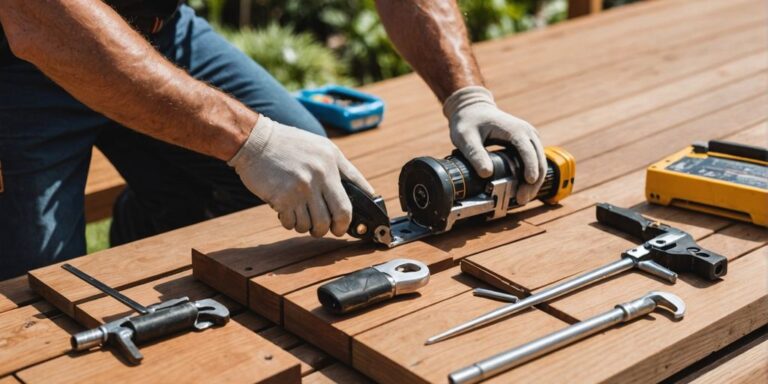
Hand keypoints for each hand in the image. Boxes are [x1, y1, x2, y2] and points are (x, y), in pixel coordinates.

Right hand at [229, 115, 373, 236]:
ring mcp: (300, 189)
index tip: (345, 226)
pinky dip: (291, 223)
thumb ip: (346, 170)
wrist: (255, 140)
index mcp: (331, 165)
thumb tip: (367, 193)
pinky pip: (292, 223)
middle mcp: (318, 177)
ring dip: (308, 226)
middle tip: (326, 229)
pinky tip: (286, 211)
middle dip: (333, 229)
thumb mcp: (324, 148)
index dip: (349, 220)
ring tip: (302, 216)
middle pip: (335, 218)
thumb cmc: (291, 144)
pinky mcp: (282, 198)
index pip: (350, 201)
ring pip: (312, 225)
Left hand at [443, 86, 546, 204]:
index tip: (528, 182)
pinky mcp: (527, 144)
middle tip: (521, 199)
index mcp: (515, 130)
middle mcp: (527, 133)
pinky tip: (522, 189)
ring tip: (521, 198)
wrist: (474, 109)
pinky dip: (531, 176)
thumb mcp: (465, 138)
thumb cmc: (469, 122)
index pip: (528, 150)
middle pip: (539, 160)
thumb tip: (487, 173)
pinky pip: (535, 162)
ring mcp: (530, 138)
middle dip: (533, 182)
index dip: (530, 167)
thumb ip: (475, 154)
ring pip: (540, 163)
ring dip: (534, 182)